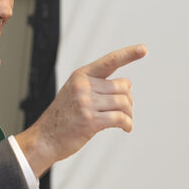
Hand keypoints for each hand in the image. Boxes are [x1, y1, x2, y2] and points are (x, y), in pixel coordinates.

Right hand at [16, 44, 146, 177]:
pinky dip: (127, 124)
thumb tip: (127, 87)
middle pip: (123, 87)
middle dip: (128, 100)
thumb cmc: (62, 118)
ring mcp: (86, 103)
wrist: (44, 139)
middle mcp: (83, 86)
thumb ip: (96, 86)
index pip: (109, 61)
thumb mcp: (74, 94)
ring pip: (123, 103)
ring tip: (126, 121)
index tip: (144, 49)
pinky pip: (120, 118)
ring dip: (129, 114)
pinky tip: (126, 128)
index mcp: (80, 76)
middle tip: (126, 111)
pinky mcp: (90, 121)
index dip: (128, 54)